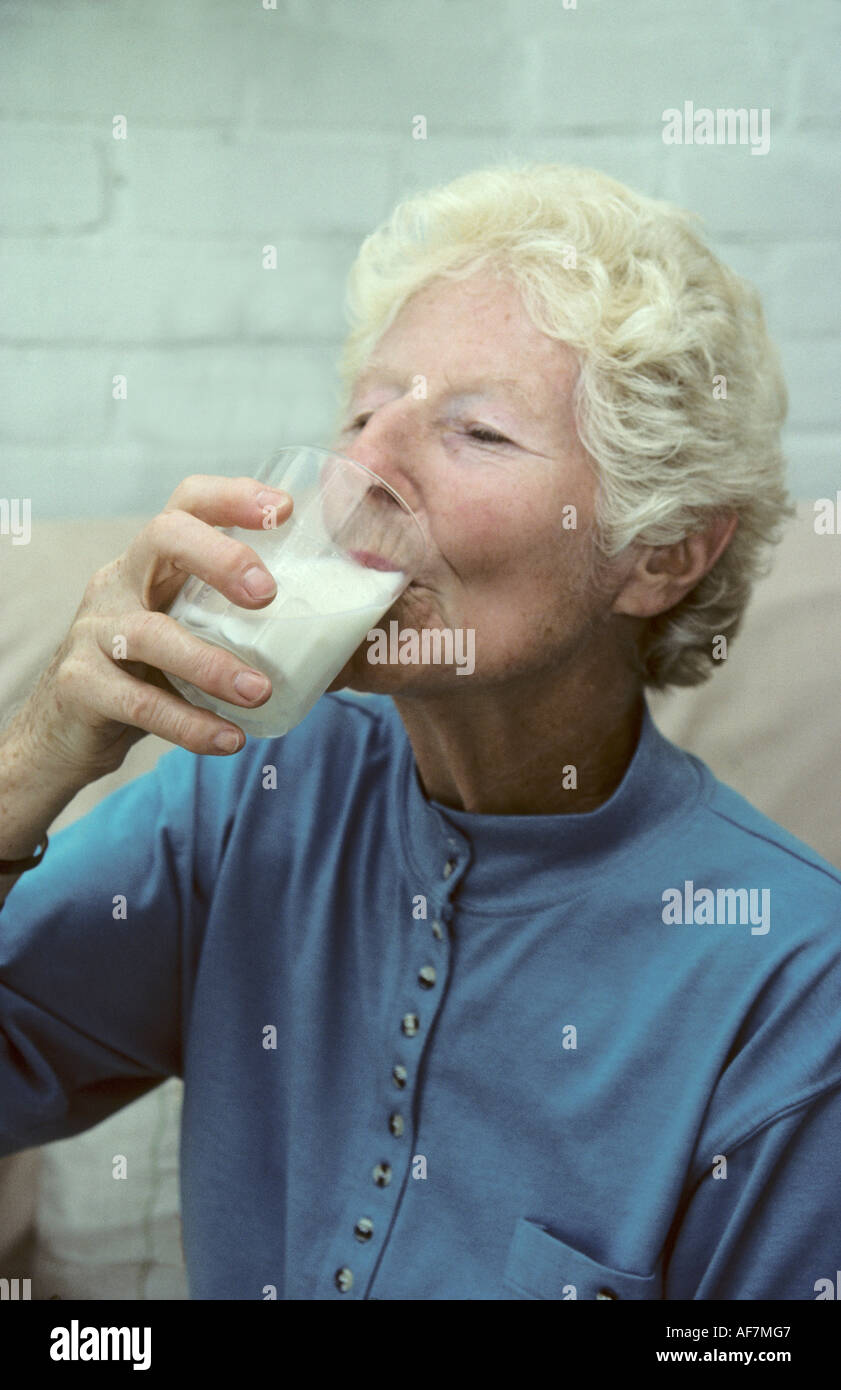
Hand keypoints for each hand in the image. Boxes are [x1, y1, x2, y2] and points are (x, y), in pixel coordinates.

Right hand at [15, 475, 291, 776]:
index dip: (234, 497)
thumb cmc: (147, 674)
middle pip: (162, 537)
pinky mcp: (81, 686)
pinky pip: (139, 703)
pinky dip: (188, 724)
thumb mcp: (186, 633)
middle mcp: (119, 583)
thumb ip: (238, 625)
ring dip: (212, 665)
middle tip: (268, 595)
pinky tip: (229, 739)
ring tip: (261, 692)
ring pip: (150, 635)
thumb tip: (344, 638)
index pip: (186, 504)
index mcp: (152, 564)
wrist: (63, 732)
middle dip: (219, 557)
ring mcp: (93, 632)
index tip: (286, 509)